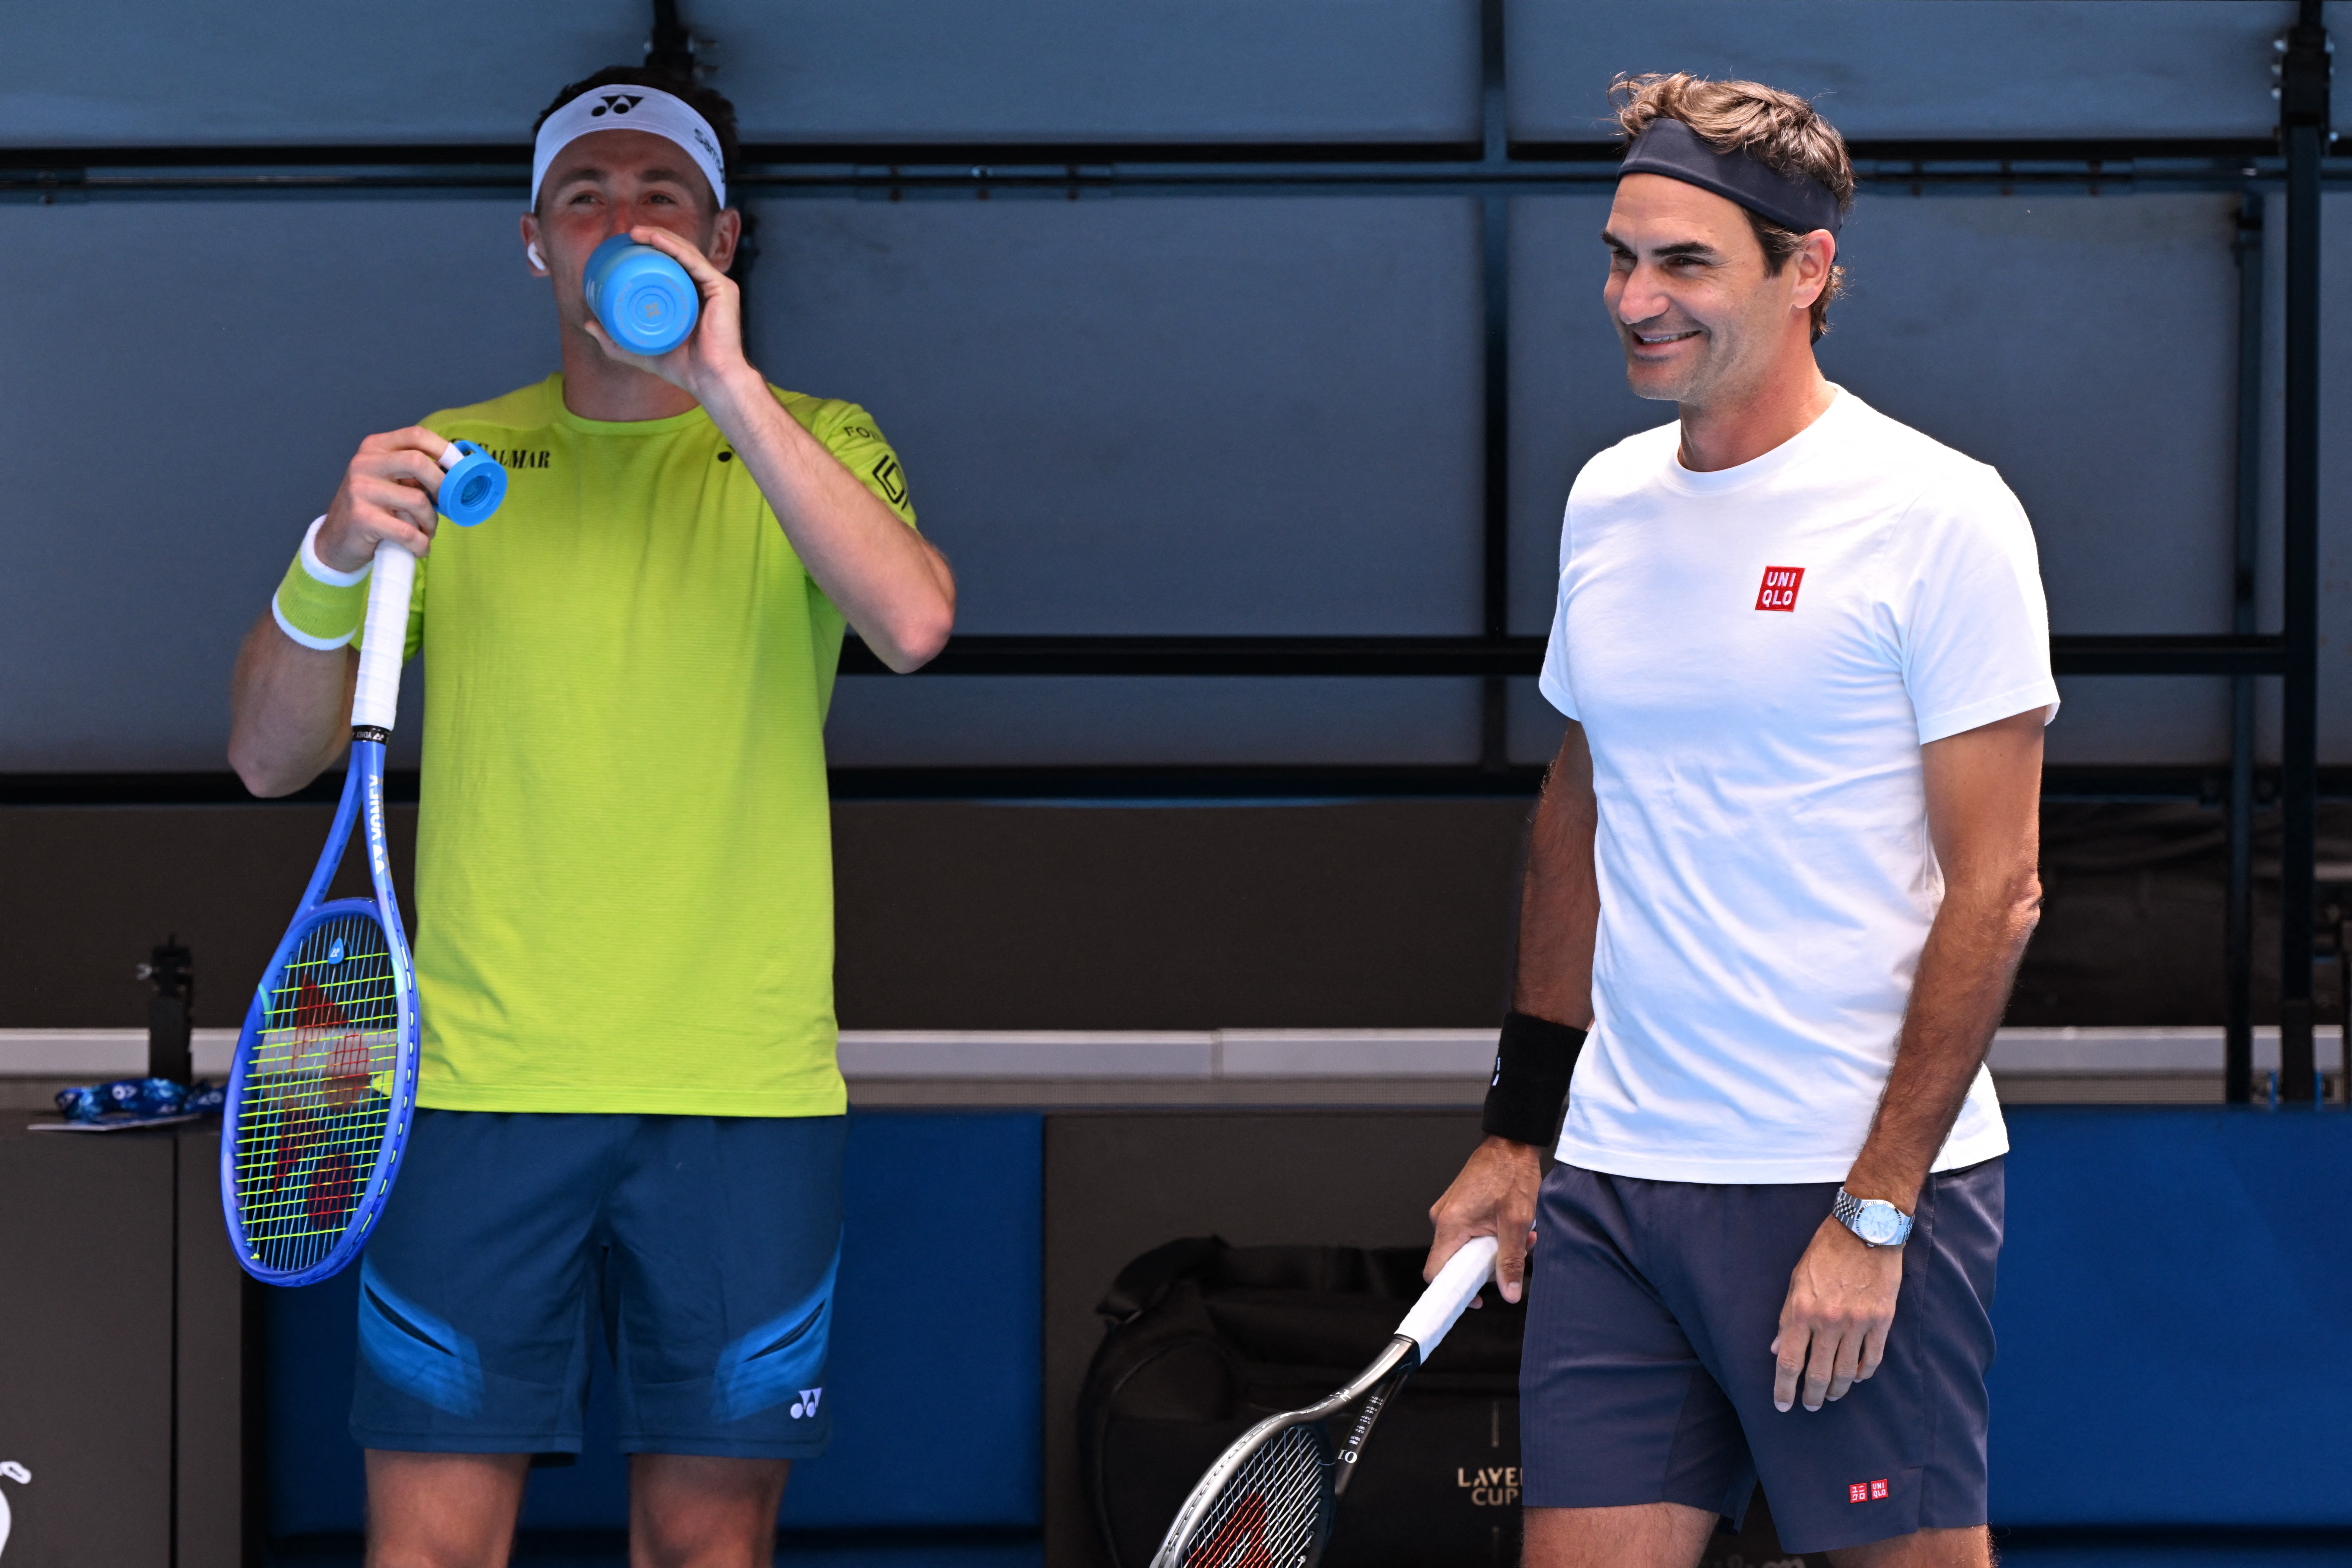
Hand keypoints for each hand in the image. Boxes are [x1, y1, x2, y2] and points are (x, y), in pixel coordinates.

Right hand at [315, 428, 448, 573]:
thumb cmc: (372, 509)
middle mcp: (364, 463)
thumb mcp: (389, 481)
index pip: (416, 435)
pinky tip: (418, 548)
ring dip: (431, 523)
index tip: (460, 470)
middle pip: (419, 462)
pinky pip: (408, 532)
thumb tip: (458, 476)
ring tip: (425, 531)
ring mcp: (361, 489)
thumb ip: (415, 474)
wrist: (336, 540)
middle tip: (447, 505)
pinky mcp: (362, 518)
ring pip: (418, 501)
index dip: (445, 450)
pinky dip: (421, 544)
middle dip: (442, 486)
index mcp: (375, 447)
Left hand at [581, 224, 754, 405]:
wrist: (709, 381)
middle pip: (679, 254)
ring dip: (660, 237)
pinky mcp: (723, 289)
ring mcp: (716, 287)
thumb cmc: (684, 369)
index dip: (651, 251)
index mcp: (693, 298)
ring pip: (686, 252)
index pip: (672, 266)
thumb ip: (615, 341)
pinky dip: (675, 248)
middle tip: (627, 235)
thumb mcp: (640, 351)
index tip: (626, 246)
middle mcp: (706, 288)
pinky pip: (696, 262)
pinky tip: (656, 239)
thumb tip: (588, 325)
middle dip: (653, 238)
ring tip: (635, 233)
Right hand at [1426, 1136, 1542, 1303]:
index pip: (1436, 1272)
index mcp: (1450, 1224)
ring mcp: (1449, 1211)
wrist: (1510, 1144)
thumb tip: (1509, 1293)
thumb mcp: (1516, 1222)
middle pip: (1455, 1261)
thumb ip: (1510, 1260)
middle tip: (1516, 1257)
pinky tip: (1513, 1226)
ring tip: (1523, 1237)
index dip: (1453, 1292)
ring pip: (1467, 1247)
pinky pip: (1469, 1232)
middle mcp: (1443, 1218)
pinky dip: (1491, 1235)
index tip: (1475, 1300)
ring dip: (1495, 1249)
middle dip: (1488, 1266)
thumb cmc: (1511, 1175)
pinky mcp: (1458, 1207)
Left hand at [1771, 1213, 1903, 1411]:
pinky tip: (1854, 1376)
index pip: (1788, 1361)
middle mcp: (1829, 1321)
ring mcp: (1858, 1323)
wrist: (1865, 1231)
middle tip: (1810, 1406)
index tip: (1782, 1404)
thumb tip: (1776, 1349)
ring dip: (1836, 1389)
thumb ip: (1787, 1318)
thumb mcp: (1796, 1281)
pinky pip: (1871, 1359)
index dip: (1783, 1388)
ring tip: (1830, 1395)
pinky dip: (1861, 1373)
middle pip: (1818, 1374)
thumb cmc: (1825, 1253)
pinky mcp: (1882, 1321)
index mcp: (1802, 1311)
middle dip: (1812, 1396)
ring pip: (1845, 1372)